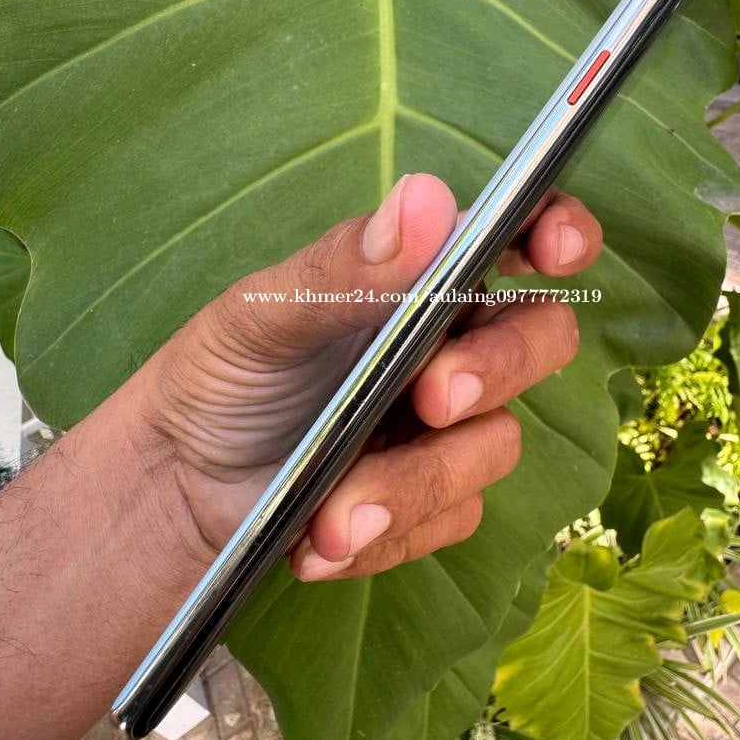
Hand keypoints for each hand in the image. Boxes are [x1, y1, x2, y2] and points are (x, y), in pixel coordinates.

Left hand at [140, 174, 600, 580]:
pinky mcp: (434, 502)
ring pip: (496, 444)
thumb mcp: (263, 315)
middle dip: (498, 366)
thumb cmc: (221, 375)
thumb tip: (427, 198)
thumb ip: (345, 266)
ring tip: (331, 513)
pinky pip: (453, 518)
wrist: (178, 488)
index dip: (561, 231)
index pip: (520, 235)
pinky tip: (321, 540)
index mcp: (421, 279)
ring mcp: (450, 428)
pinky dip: (388, 532)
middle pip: (543, 337)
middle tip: (433, 395)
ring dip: (413, 481)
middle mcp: (452, 344)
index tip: (559, 249)